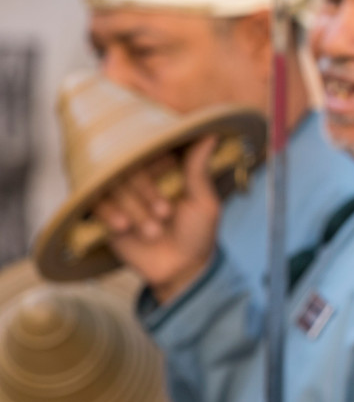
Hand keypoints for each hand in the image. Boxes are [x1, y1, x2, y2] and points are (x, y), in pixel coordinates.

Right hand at [93, 136, 221, 302]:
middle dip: (145, 191)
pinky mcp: (104, 214)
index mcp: (165, 169)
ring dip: (133, 207)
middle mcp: (141, 178)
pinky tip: (123, 227)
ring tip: (153, 231)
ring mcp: (121, 195)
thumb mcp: (203, 201)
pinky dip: (109, 213)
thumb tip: (210, 133)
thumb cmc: (198, 233)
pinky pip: (95, 203)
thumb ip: (198, 168)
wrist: (180, 268)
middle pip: (129, 166)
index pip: (151, 149)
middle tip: (164, 214)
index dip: (158, 161)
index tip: (170, 172)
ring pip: (113, 185)